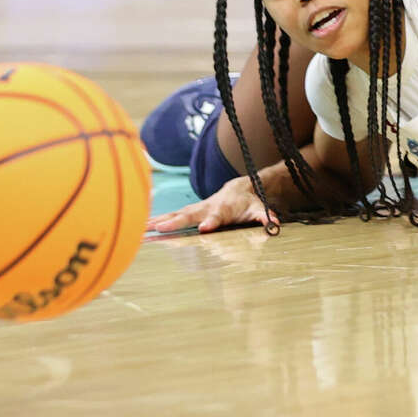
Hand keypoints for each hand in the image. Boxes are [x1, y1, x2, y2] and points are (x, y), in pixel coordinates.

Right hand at [145, 176, 277, 233]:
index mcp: (222, 209)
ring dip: (159, 221)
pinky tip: (142, 227)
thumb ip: (265, 216)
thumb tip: (275, 224)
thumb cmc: (248, 203)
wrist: (238, 188)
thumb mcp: (259, 208)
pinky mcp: (188, 211)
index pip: (216, 217)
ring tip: (143, 228)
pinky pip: (171, 216)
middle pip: (189, 215)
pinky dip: (156, 220)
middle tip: (161, 228)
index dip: (211, 222)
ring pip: (175, 214)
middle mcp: (206, 208)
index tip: (204, 229)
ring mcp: (195, 209)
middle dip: (175, 221)